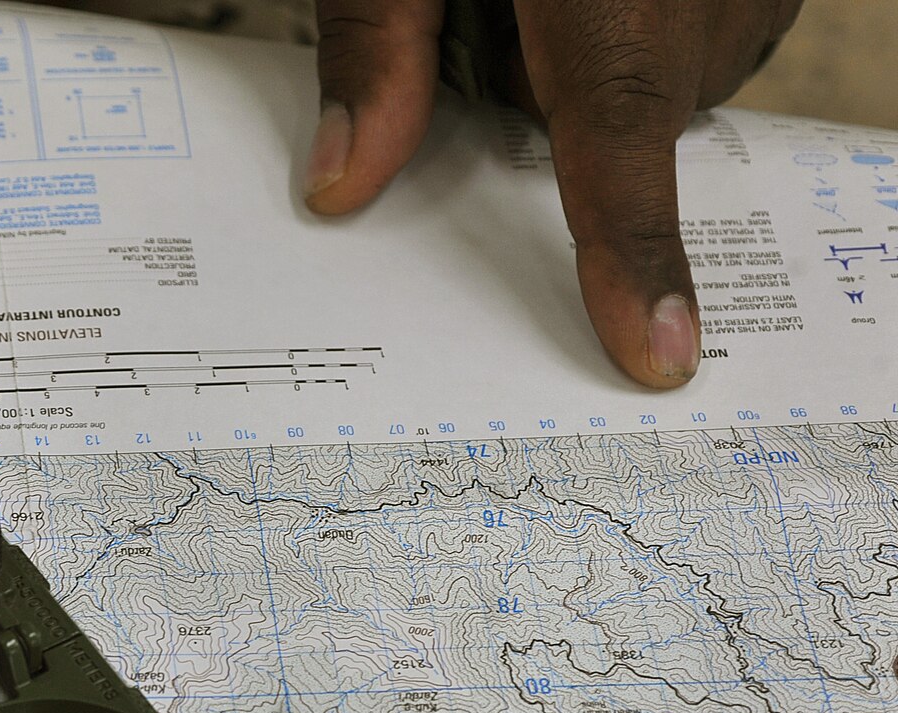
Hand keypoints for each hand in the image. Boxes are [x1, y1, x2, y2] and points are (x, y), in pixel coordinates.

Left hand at [302, 0, 802, 387]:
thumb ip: (373, 46)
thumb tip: (339, 187)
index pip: (616, 135)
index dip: (633, 252)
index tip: (661, 352)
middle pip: (621, 115)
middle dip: (545, 96)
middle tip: (494, 6)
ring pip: (662, 80)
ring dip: (596, 56)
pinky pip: (700, 35)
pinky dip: (643, 24)